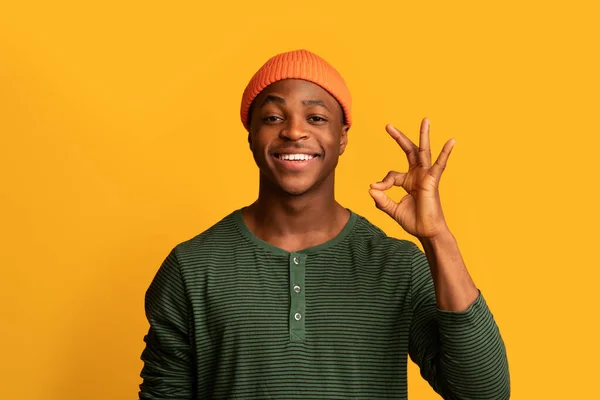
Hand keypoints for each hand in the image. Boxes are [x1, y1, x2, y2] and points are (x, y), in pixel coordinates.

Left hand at [369, 118, 454, 238]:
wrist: (427, 232)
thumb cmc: (414, 221)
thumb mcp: (392, 209)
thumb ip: (381, 200)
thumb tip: (370, 188)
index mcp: (408, 180)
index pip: (392, 175)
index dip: (383, 182)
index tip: (376, 189)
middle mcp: (418, 175)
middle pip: (409, 151)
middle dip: (399, 138)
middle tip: (388, 126)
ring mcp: (426, 176)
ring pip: (424, 151)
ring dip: (424, 135)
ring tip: (425, 120)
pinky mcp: (433, 181)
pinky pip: (440, 165)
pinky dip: (445, 153)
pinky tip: (451, 141)